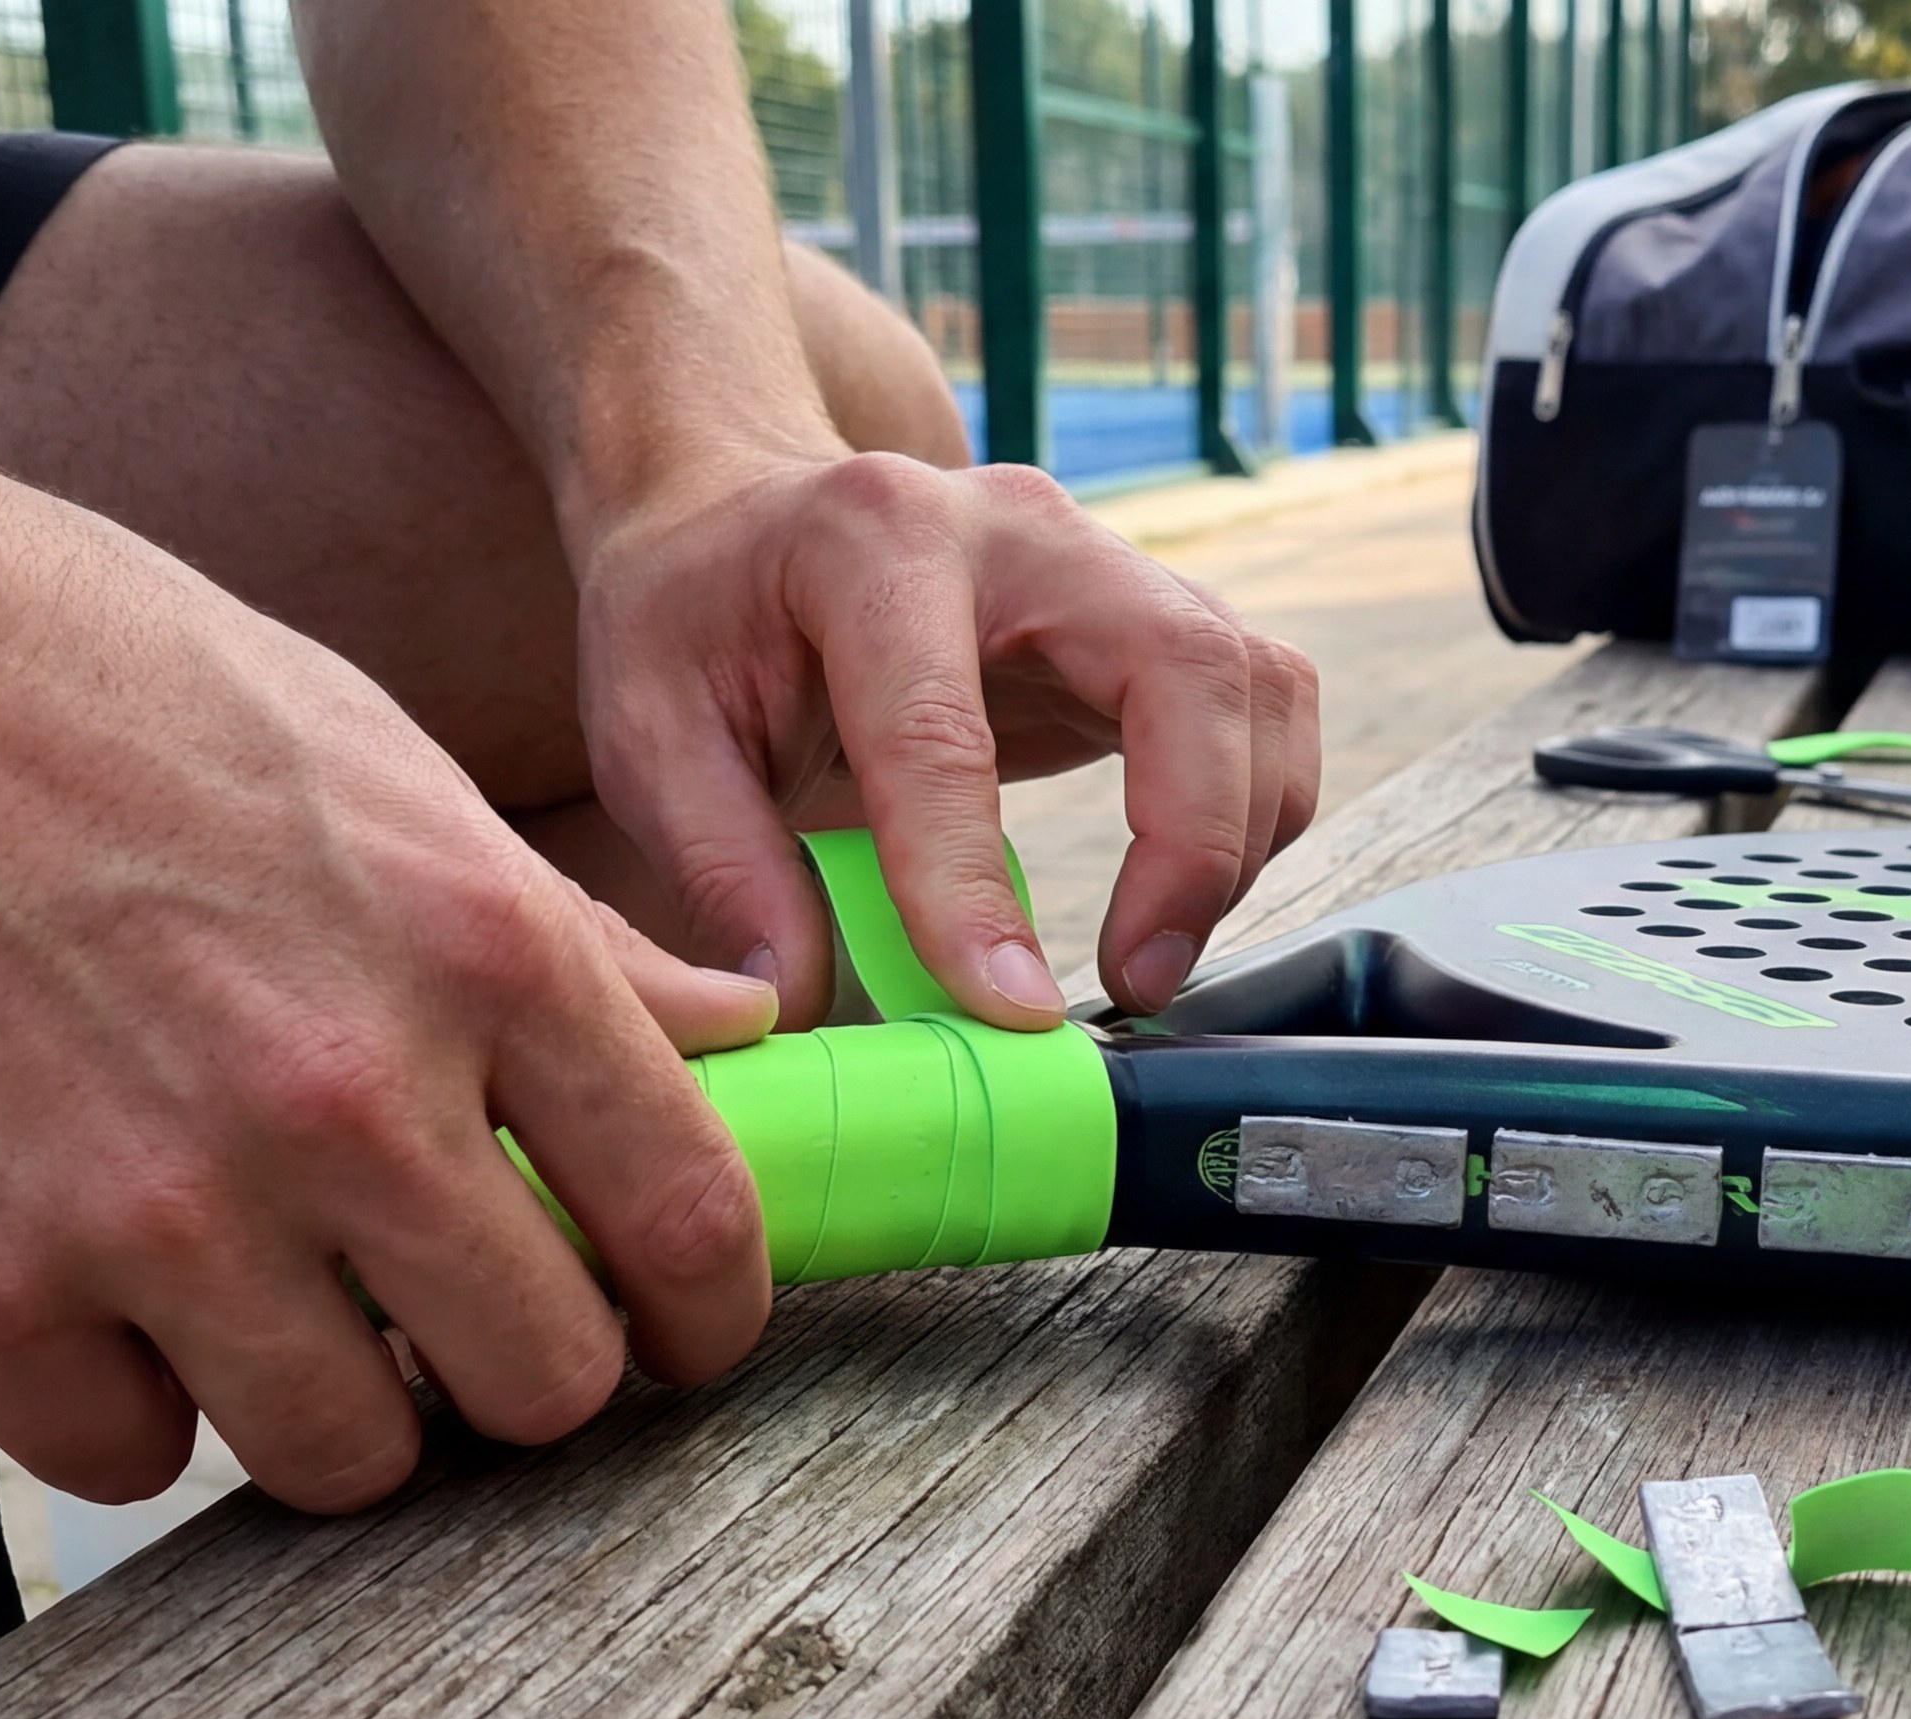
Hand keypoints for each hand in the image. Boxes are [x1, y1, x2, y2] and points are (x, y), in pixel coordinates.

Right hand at [0, 409, 778, 1511]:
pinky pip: (128, 1458)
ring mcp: (155, 1211)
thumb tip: (732, 1039)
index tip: (676, 1333)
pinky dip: (128, 1403)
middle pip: (541, 1383)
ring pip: (348, 1459)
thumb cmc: (80, 681)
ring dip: (331, 1407)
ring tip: (271, 1298)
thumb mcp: (374, 761)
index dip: (705, 1314)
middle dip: (519, 1373)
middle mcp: (340, 1097)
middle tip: (458, 1323)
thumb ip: (561, 942)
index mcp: (476, 947)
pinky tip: (100, 1288)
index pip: (690, 1222)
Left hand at [570, 452, 1320, 1026]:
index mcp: (875, 541)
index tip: (1002, 1010)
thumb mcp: (646, 733)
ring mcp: (1108, 561)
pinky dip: (1254, 809)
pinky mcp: (1155, 614)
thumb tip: (797, 1006)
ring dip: (1238, 835)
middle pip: (1183, 662)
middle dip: (1191, 842)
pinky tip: (1182, 890)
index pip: (944, 731)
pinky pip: (1263, 703)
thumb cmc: (695, 619)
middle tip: (1137, 979)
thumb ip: (720, 870)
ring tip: (1154, 952)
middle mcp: (1020, 527)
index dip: (972, 887)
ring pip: (1254, 681)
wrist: (748, 517)